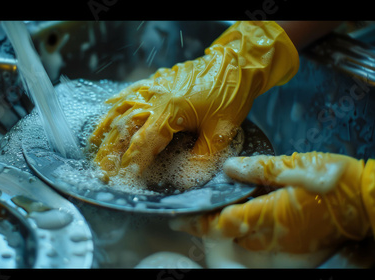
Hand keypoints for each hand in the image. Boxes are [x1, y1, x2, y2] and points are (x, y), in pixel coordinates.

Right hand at [88, 21, 299, 180]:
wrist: (236, 62)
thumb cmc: (230, 94)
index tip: (123, 177)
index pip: (144, 141)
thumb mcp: (222, 130)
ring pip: (122, 109)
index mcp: (170, 111)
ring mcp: (154, 87)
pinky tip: (106, 107)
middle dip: (111, 150)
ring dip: (106, 128)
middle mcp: (155, 98)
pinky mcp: (157, 81)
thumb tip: (188, 179)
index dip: (132, 161)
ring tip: (93, 145)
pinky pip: (130, 91)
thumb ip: (204, 156)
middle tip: (101, 170)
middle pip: (125, 127)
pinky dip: (116, 101)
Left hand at [172, 152, 374, 253]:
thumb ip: (259, 169)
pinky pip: (267, 242)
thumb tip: (229, 169)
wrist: (370, 202)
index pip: (222, 224)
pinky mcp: (299, 245)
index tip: (177, 220)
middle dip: (213, 225)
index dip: (197, 223)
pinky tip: (254, 214)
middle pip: (232, 236)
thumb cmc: (334, 180)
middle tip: (198, 210)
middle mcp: (275, 235)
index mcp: (270, 214)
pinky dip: (253, 231)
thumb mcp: (295, 166)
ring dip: (233, 228)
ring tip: (223, 209)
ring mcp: (288, 243)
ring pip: (248, 241)